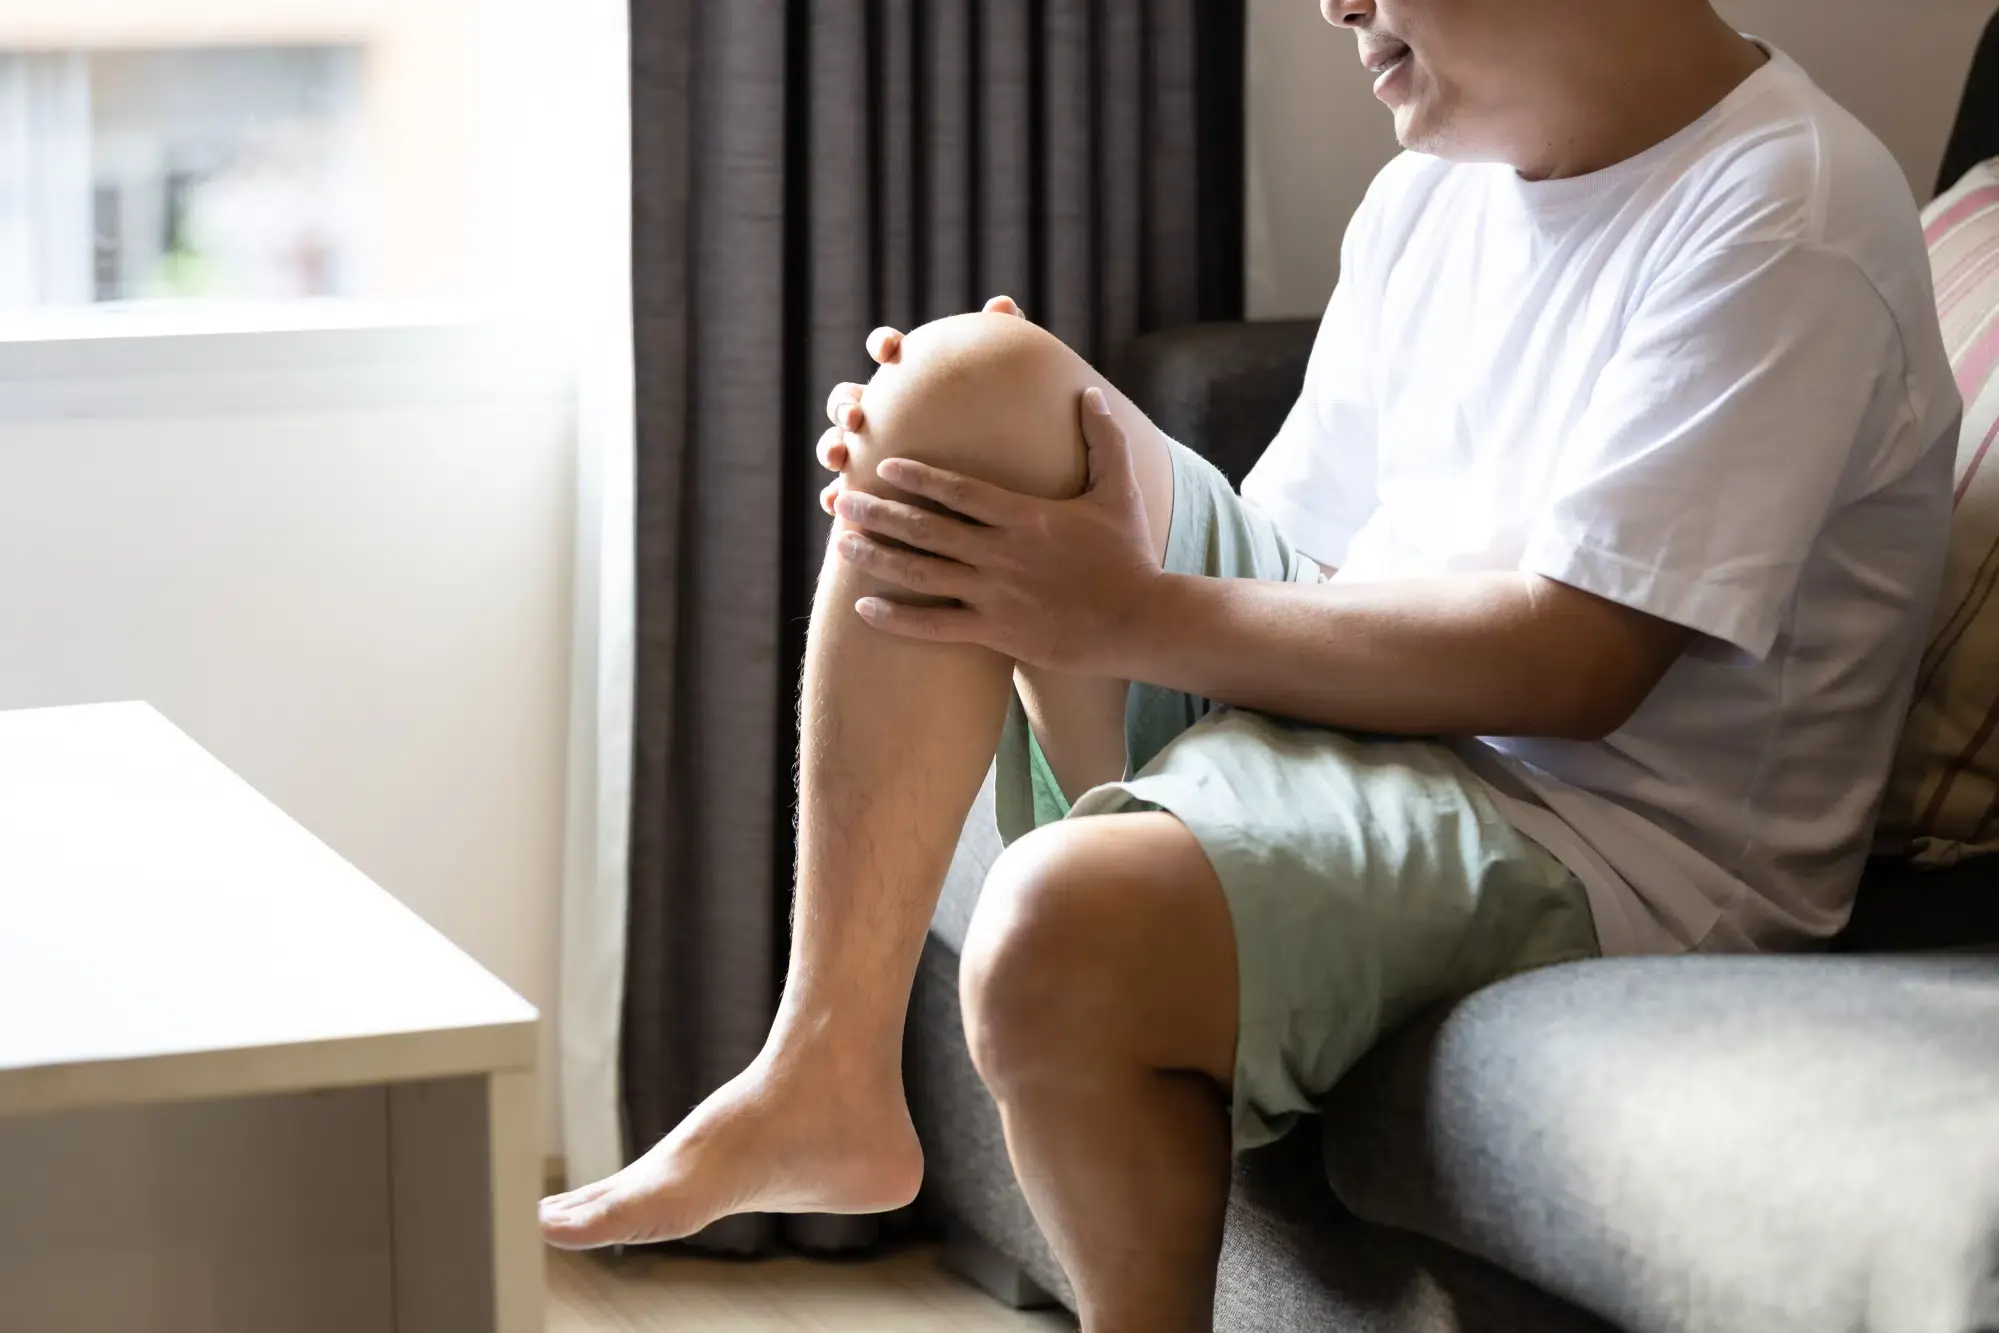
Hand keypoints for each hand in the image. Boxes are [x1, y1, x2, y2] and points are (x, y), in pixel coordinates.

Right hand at [816, 296, 1026, 515]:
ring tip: (838, 457)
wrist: (996, 482)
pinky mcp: (867, 489)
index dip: (883, 344)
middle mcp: (882, 413)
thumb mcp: (1007, 391)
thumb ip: (1002, 347)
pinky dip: (831, 494)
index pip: (888, 351)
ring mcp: (869, 451)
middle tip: (855, 414)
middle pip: (848, 399)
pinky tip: (832, 502)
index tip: (890, 350)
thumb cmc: (998, 427)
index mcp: (908, 381)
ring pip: (836, 444)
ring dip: (829, 445)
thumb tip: (1003, 304)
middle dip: (843, 403)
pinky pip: (842, 492)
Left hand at [834, 387, 1162, 675]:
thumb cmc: (1130, 554)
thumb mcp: (1120, 491)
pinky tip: (861, 608)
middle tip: (843, 499)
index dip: (918, 476)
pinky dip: (896, 619)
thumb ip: (1102, 440)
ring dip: (876, 558)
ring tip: (842, 543)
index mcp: (1025, 516)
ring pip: (921, 574)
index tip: (884, 465)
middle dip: (879, 512)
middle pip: (926, 529)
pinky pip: (934, 627)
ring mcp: (995, 595)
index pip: (959, 490)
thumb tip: (1090, 394)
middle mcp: (1001, 554)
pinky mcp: (996, 633)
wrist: (1141, 621)